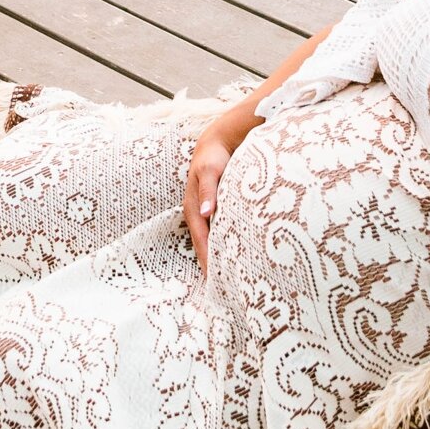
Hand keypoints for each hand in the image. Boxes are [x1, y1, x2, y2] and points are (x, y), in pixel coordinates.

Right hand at [183, 109, 250, 269]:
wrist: (218, 141)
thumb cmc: (213, 156)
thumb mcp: (210, 171)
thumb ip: (209, 191)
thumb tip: (205, 213)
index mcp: (193, 208)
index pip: (201, 241)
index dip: (207, 260)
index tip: (215, 280)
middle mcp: (198, 213)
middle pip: (204, 244)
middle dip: (212, 264)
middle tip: (225, 287)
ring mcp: (206, 212)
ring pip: (212, 239)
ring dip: (219, 255)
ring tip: (230, 277)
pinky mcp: (215, 208)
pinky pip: (219, 230)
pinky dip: (225, 243)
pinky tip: (235, 253)